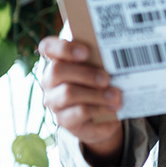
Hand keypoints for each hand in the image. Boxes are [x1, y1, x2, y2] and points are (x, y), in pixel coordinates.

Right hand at [39, 36, 123, 165]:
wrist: (104, 114)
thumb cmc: (100, 82)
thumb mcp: (100, 68)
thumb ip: (100, 59)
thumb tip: (118, 55)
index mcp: (57, 60)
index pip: (47, 47)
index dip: (63, 47)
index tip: (86, 51)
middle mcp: (50, 80)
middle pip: (57, 70)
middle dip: (85, 73)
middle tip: (107, 79)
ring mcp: (55, 101)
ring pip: (69, 93)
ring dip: (96, 94)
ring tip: (116, 95)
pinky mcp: (64, 120)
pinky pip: (80, 112)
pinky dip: (100, 108)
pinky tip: (114, 107)